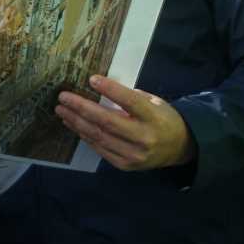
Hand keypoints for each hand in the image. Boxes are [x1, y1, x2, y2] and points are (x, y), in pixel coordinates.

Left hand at [55, 75, 195, 170]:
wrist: (180, 148)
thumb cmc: (163, 118)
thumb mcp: (154, 103)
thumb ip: (131, 98)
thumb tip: (100, 90)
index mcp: (153, 117)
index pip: (129, 101)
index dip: (110, 90)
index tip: (91, 79)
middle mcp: (143, 137)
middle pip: (107, 121)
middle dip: (81, 108)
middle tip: (63, 97)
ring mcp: (134, 154)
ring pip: (99, 137)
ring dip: (77, 123)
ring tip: (62, 111)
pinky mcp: (126, 165)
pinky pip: (101, 149)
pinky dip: (86, 136)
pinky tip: (75, 125)